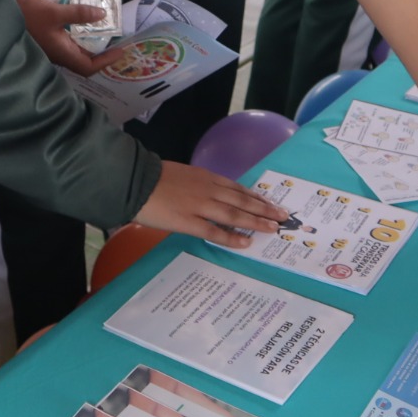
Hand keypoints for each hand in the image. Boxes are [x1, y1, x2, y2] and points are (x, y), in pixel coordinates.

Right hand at [15, 0, 123, 76]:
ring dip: (90, 4)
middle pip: (88, 39)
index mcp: (64, 52)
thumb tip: (102, 14)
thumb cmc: (26, 18)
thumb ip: (78, 14)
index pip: (90, 66)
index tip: (121, 48)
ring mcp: (55, 34)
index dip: (106, 60)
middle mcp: (62, 46)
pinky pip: (67, 12)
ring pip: (79, 22)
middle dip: (102, 20)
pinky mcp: (48, 22)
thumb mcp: (54, 13)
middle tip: (114, 4)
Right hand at [134, 162, 291, 245]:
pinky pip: (215, 231)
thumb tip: (208, 195)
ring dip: (256, 222)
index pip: (237, 188)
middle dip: (264, 209)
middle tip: (283, 215)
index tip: (269, 203)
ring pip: (235, 215)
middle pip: (242, 201)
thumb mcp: (182, 174)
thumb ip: (198, 184)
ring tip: (273, 228)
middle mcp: (208, 190)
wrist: (135, 180)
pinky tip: (246, 242)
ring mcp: (200, 206)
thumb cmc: (154, 177)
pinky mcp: (189, 222)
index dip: (255, 197)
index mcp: (206, 176)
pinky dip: (232, 238)